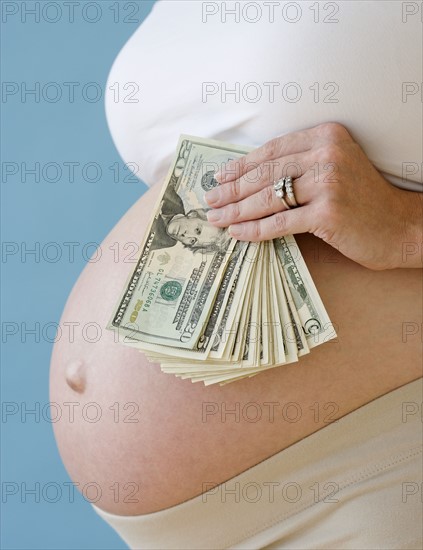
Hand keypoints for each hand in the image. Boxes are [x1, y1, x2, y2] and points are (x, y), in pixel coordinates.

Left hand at [204, 122, 419, 269]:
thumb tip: (251, 179)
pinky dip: (255, 230)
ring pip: (267, 198)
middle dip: (231, 190)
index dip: (240, 165)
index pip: (271, 151)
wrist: (400, 226)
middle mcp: (326, 153)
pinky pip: (280, 222)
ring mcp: (327, 182)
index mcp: (325, 136)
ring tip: (216, 218)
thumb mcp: (335, 168)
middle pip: (264, 173)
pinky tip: (237, 234)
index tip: (219, 177)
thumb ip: (300, 165)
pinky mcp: (328, 212)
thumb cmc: (363, 200)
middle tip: (209, 200)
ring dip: (236, 211)